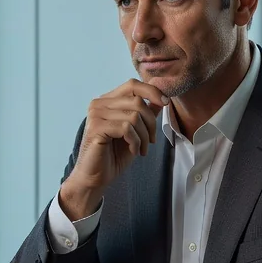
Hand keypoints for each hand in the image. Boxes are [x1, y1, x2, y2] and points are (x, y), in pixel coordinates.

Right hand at [59, 79, 168, 219]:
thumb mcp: (136, 131)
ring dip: (144, 136)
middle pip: (137, 101)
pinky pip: (126, 128)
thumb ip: (145, 113)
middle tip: (152, 141)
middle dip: (151, 122)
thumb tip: (161, 98)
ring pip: (134, 116)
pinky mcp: (96, 128)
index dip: (152, 91)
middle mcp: (99, 103)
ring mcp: (95, 114)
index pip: (132, 85)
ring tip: (141, 148)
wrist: (96, 177)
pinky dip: (136, 141)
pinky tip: (133, 150)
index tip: (165, 104)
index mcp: (107, 101)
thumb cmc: (114, 155)